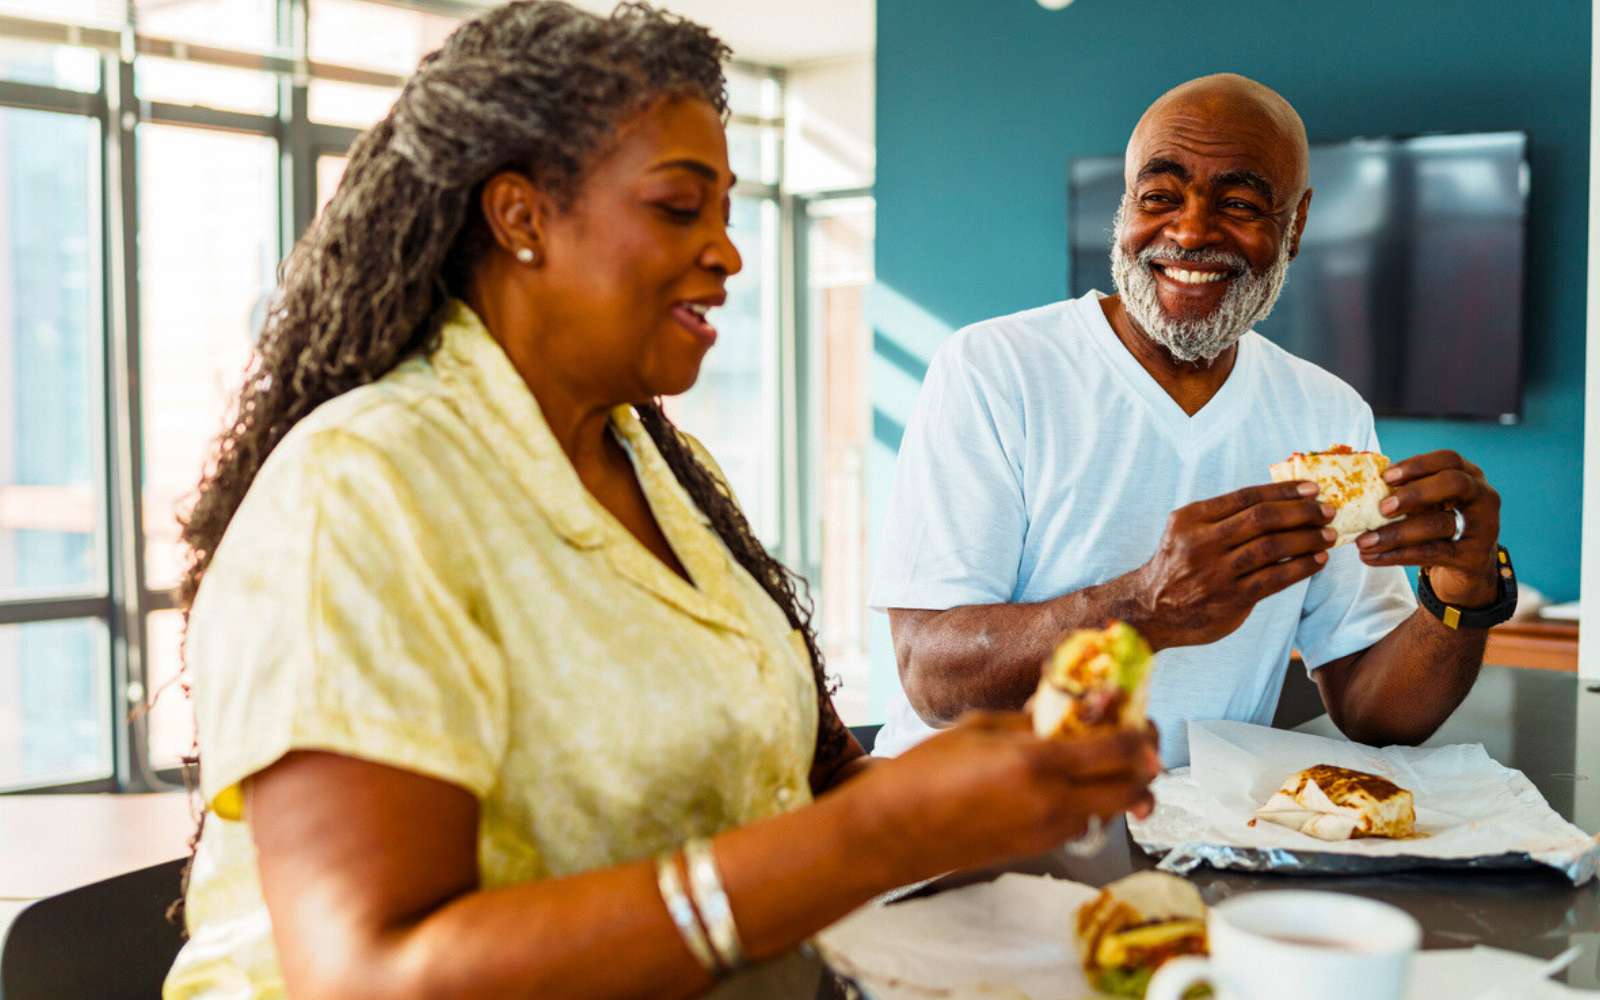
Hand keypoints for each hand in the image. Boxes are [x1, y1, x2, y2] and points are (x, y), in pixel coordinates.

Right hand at [851, 713, 1158, 884]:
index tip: (1137, 713)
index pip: (1119, 749)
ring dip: (1119, 784)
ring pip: (1113, 810)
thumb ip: (1030, 720)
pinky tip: (1065, 784)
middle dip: (1146, 762)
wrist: (895, 830)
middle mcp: (1053, 803)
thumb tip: (1067, 709)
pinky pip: (1083, 824)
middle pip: (1134, 789)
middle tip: (1137, 739)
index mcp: (1037, 763)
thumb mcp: (979, 727)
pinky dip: (1090, 803)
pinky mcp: (1038, 849)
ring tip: (1101, 759)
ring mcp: (1049, 832)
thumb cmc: (926, 771)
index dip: (1140, 730)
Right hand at [1129, 482, 1336, 648]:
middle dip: (1301, 512)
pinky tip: (1317, 561)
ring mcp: (1216, 571)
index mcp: (1191, 518)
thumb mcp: (1187, 531)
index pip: (1246, 496)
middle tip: (1327, 511)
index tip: (1312, 488)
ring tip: (1328, 535)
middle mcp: (1201, 542)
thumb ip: (1222, 518)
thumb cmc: (1179, 566)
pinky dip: (1300, 567)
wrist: (1151, 609)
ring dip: (1307, 538)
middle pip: (1262, 518)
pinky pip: (1274, 578)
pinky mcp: (1230, 598)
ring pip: (1272, 547)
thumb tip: (1279, 503)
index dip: (1283, 490)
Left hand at [1356, 450, 1501, 606]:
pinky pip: (1433, 553)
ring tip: (1364, 542)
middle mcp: (1482, 496)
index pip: (1449, 460)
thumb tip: (1361, 486)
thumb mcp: (1428, 503)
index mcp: (1469, 475)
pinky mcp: (1474, 556)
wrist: (1467, 565)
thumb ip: (1406, 491)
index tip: (1385, 476)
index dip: (1417, 465)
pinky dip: (1398, 555)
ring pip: (1439, 524)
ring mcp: (1483, 527)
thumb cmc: (1439, 523)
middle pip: (1454, 484)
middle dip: (1415, 493)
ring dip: (1396, 533)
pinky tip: (1374, 557)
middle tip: (1382, 508)